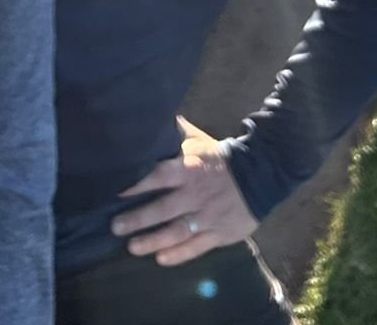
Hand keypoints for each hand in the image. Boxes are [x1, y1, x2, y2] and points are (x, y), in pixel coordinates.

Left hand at [110, 117, 258, 265]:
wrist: (262, 173)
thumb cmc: (221, 159)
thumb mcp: (198, 141)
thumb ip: (174, 134)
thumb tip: (151, 117)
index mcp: (188, 169)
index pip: (158, 176)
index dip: (135, 184)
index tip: (114, 192)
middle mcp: (195, 194)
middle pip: (163, 208)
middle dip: (137, 219)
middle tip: (115, 226)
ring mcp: (207, 216)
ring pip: (177, 231)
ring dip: (153, 240)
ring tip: (132, 247)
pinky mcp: (220, 233)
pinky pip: (197, 247)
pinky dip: (179, 254)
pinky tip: (161, 259)